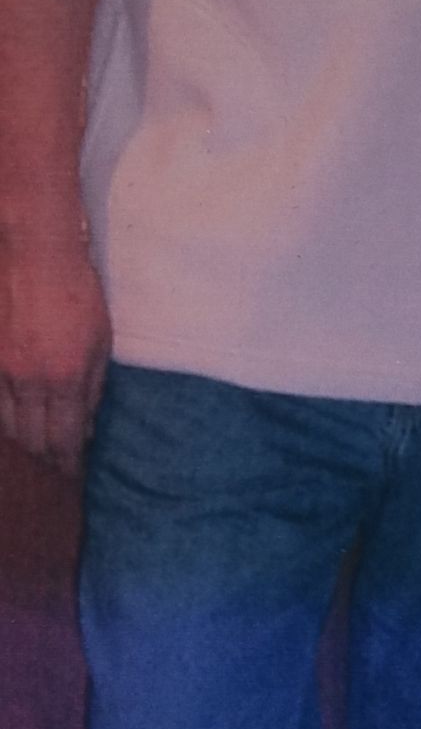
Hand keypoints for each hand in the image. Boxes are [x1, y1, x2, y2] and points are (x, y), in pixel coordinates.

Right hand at [0, 242, 109, 471]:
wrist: (36, 255)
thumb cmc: (78, 294)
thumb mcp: (101, 341)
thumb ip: (93, 386)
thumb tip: (86, 423)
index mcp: (66, 379)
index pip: (64, 438)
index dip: (67, 461)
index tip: (72, 473)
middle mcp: (29, 381)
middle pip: (32, 439)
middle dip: (44, 458)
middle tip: (54, 467)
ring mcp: (2, 371)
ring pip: (7, 425)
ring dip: (22, 441)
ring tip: (34, 449)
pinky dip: (4, 417)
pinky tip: (15, 419)